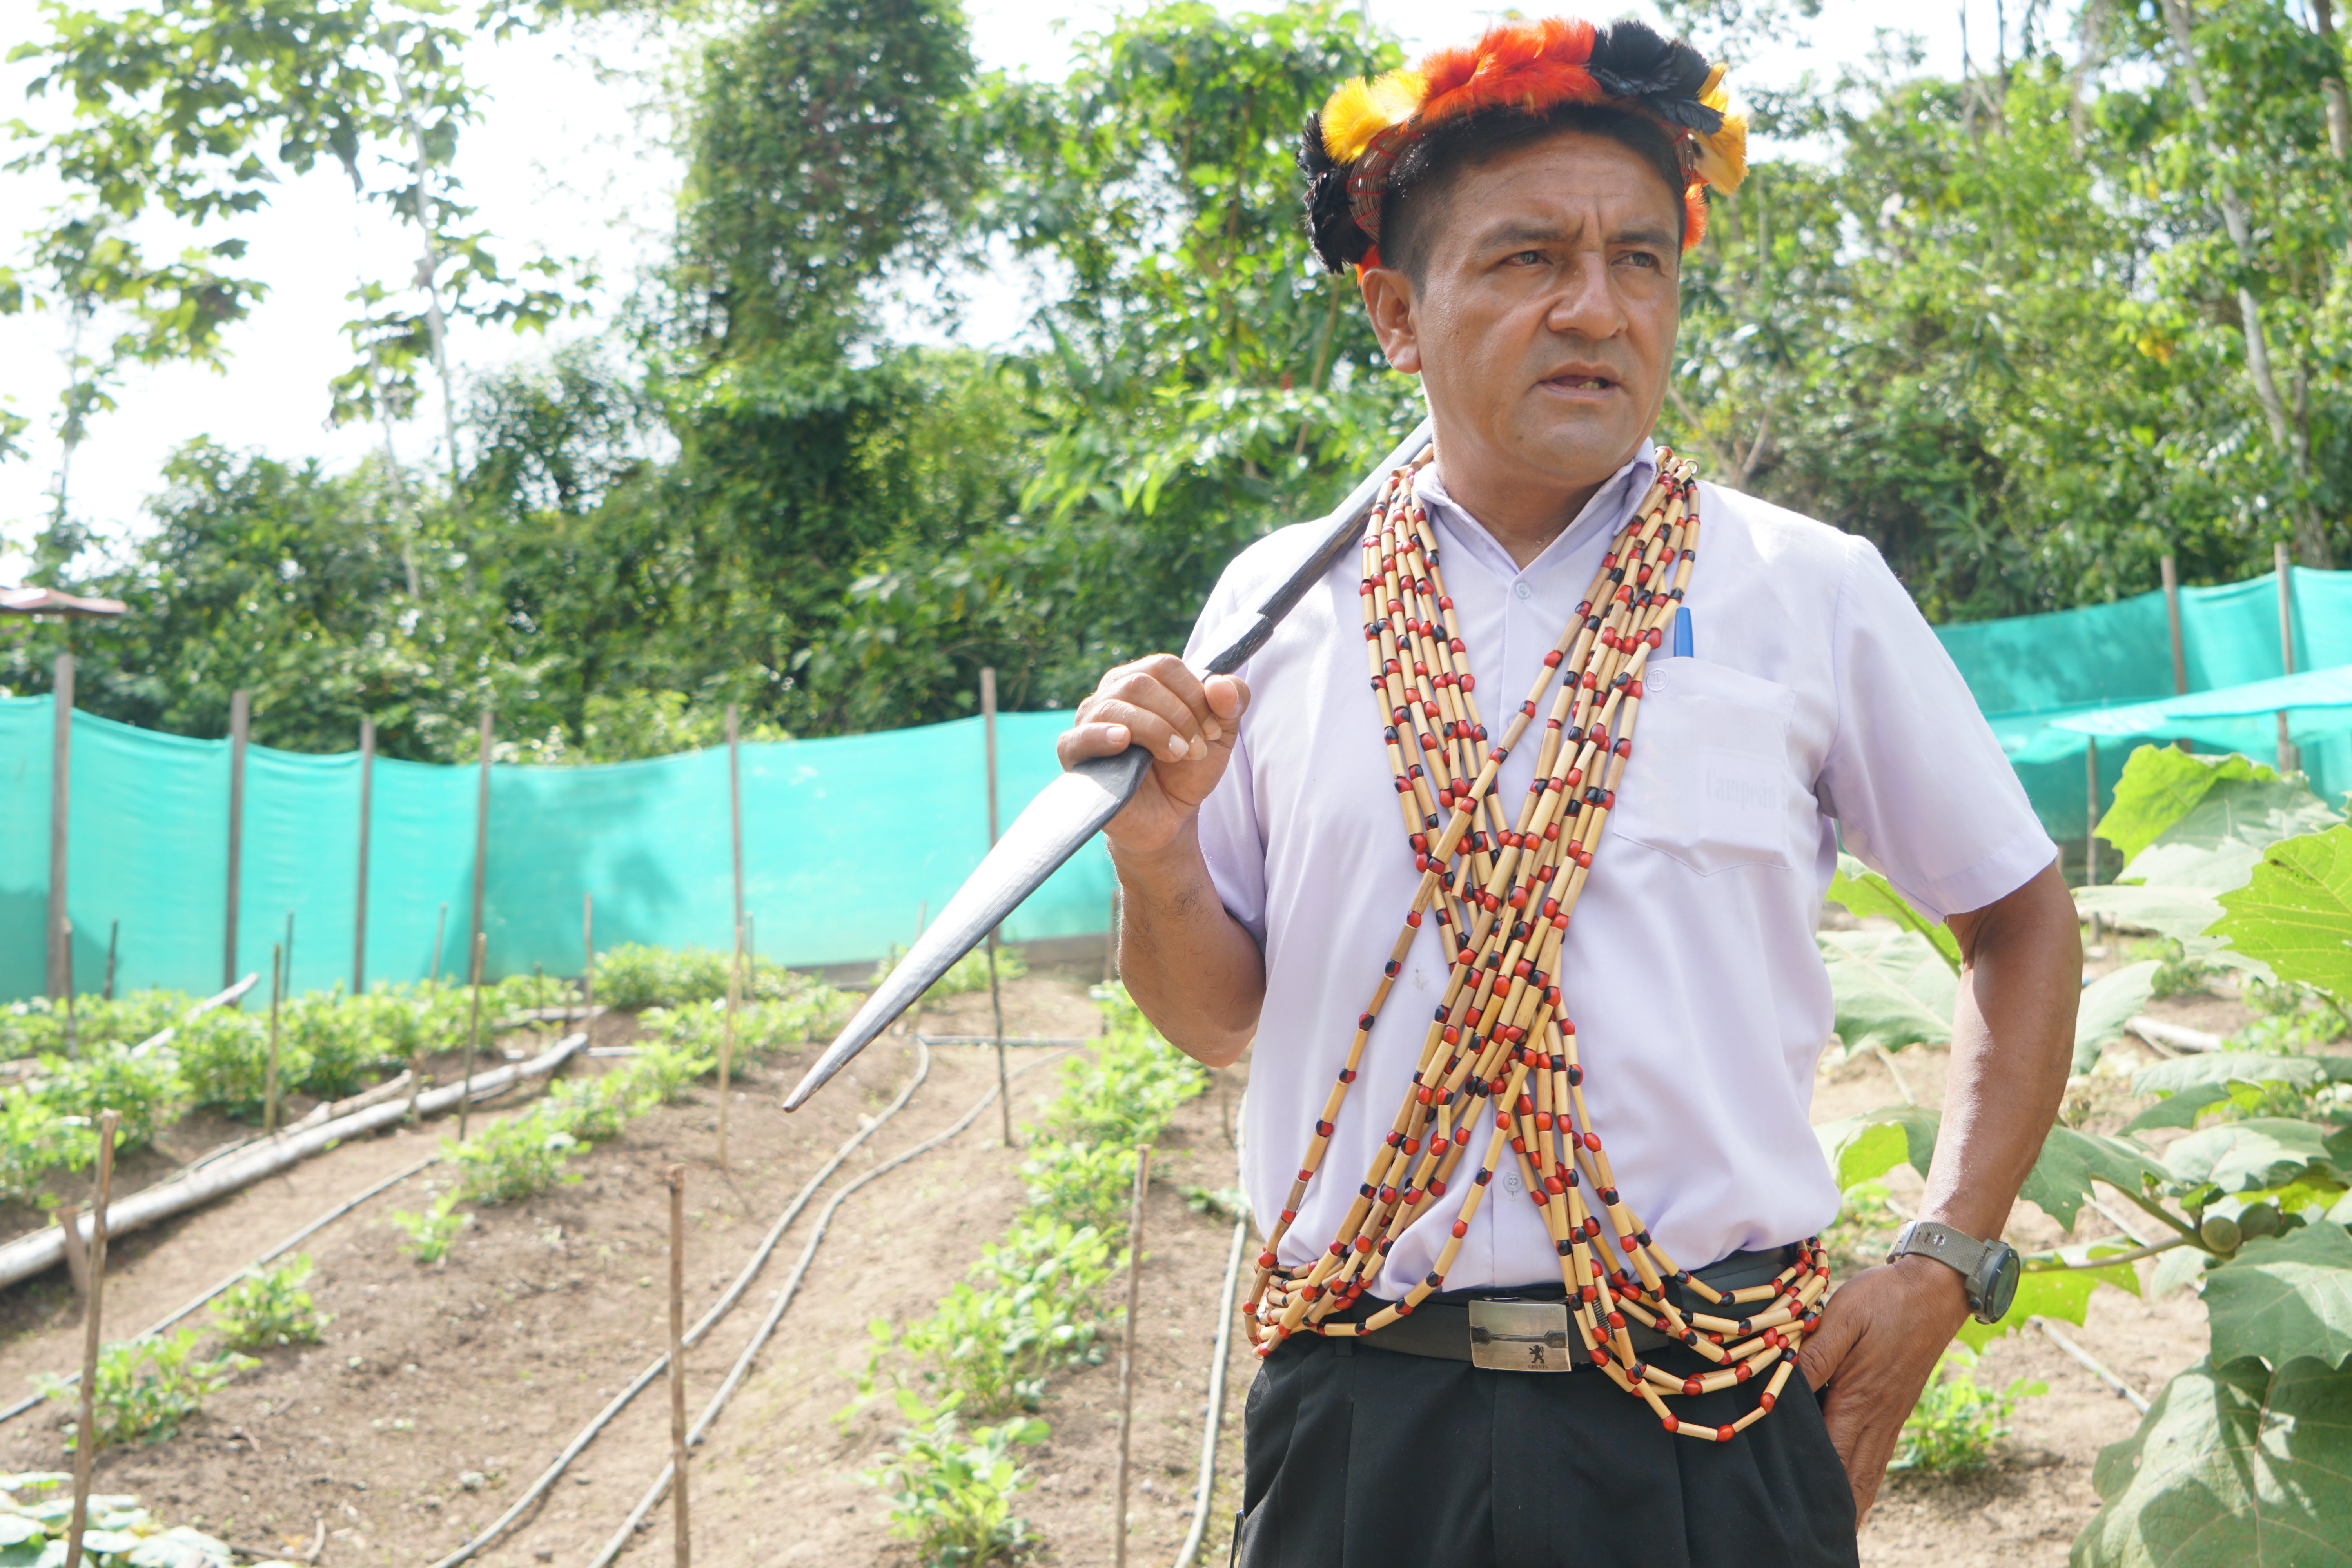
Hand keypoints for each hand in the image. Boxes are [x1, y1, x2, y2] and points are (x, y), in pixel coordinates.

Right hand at [1056, 655, 1250, 858]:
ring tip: (1177, 756)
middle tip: (1196, 749)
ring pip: (1116, 706)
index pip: (1164, 666)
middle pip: (1140, 683)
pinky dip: (1101, 736)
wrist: (1169, 818)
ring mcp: (1087, 724)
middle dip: (1179, 715)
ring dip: (1156, 730)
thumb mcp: (1221, 735)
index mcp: (1140, 680)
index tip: (1213, 731)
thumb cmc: (1187, 770)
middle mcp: (1109, 695)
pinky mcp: (1074, 756)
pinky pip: (1077, 738)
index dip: (1194, 694)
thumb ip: (1232, 703)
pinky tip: (1123, 741)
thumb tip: (1221, 685)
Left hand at [1796, 1253, 1970, 1528]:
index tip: (1796, 1512)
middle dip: (1833, 1509)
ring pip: (1868, 1472)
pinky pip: (1878, 1457)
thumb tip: (1784, 1390)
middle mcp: (1877, 1418)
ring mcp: (1890, 1416)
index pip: (1830, 1454)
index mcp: (1859, 1399)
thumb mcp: (1843, 1318)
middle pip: (1851, 1476)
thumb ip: (1814, 1355)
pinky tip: (1857, 1494)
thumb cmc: (1884, 1299)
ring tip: (1837, 1533)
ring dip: (1853, 1504)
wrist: (1936, 1288)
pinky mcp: (1895, 1409)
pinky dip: (1866, 1482)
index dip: (1812, 1485)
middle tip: (1814, 1538)